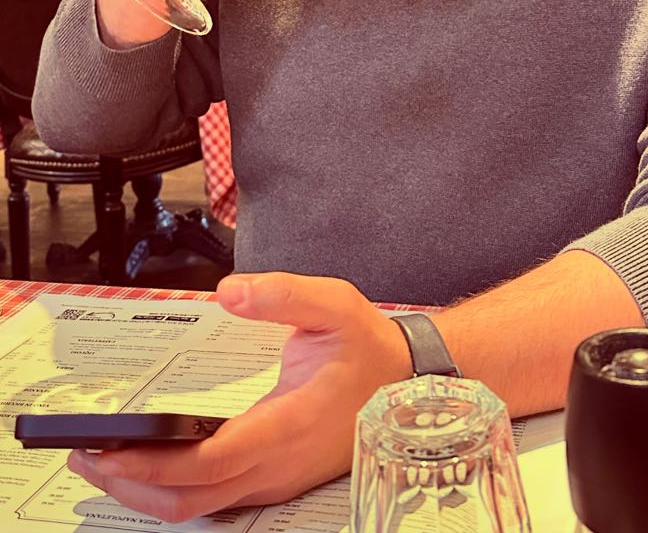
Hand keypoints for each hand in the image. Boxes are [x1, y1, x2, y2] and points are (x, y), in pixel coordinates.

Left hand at [66, 273, 412, 522]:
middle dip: (131, 484)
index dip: (153, 461)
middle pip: (190, 498)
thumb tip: (229, 292)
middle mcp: (277, 464)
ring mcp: (277, 479)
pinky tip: (151, 465)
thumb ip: (281, 294)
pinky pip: (216, 500)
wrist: (409, 381)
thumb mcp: (334, 304)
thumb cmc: (369, 346)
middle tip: (85, 458)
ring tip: (104, 462)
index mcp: (286, 424)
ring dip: (147, 492)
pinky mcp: (277, 480)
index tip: (110, 446)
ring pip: (200, 508)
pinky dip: (174, 490)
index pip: (208, 462)